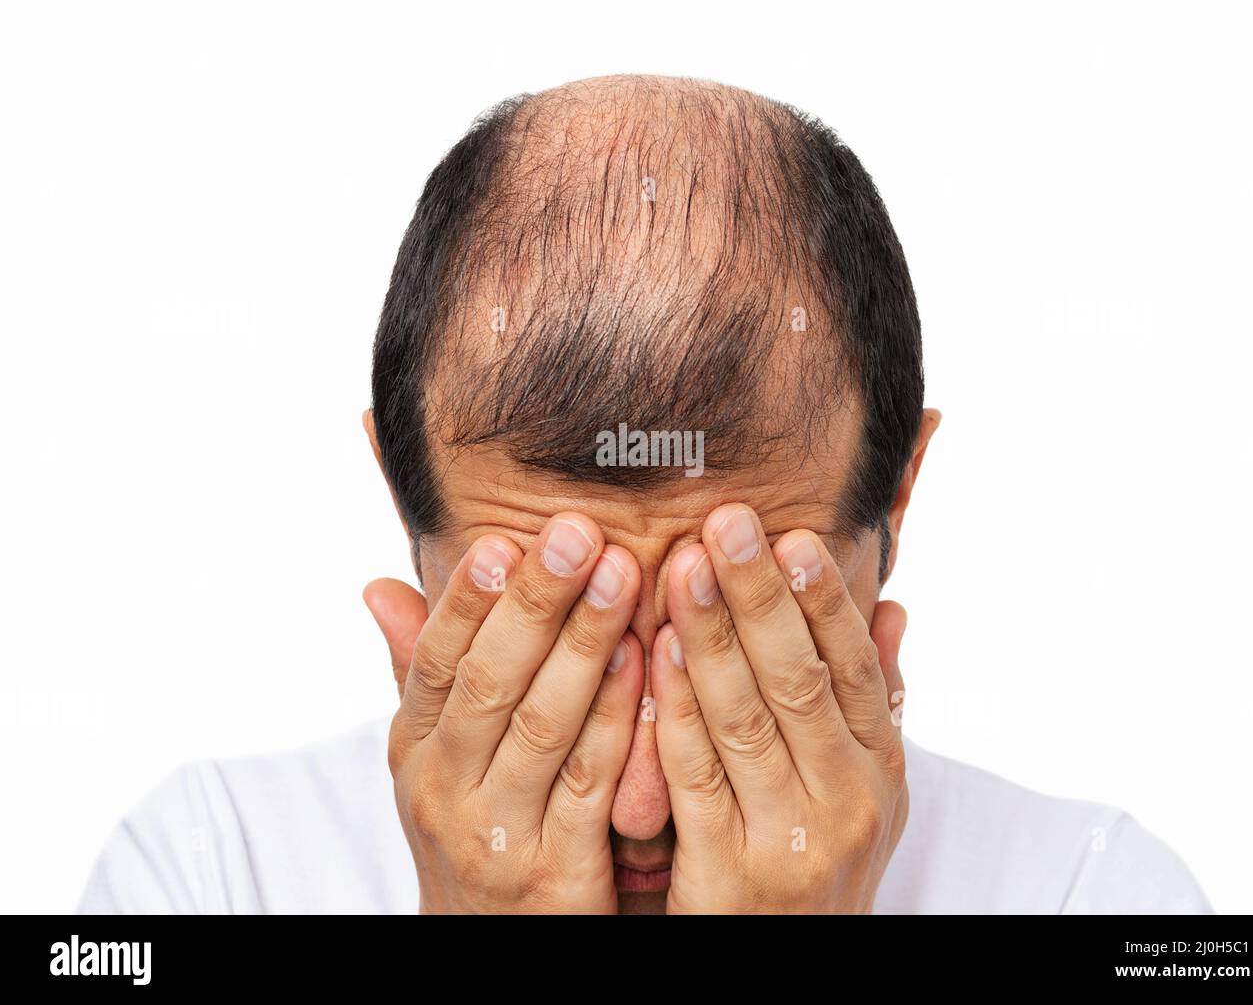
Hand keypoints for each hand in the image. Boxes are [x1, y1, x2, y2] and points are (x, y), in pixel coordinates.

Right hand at [364, 513, 643, 912]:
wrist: (490, 950)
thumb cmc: (477, 826)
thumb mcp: (437, 758)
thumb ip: (422, 671)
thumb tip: (379, 585)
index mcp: (414, 750)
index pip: (434, 660)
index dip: (468, 597)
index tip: (504, 537)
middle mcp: (441, 790)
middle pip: (489, 682)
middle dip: (535, 603)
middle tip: (577, 533)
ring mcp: (495, 834)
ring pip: (541, 725)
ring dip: (583, 644)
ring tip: (620, 575)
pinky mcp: (553, 874)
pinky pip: (591, 783)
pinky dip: (616, 717)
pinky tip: (643, 659)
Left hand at [651, 503, 907, 912]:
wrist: (786, 970)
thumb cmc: (813, 860)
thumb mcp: (864, 791)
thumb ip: (872, 703)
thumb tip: (894, 610)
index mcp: (882, 772)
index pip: (855, 670)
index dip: (823, 600)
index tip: (791, 536)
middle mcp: (850, 803)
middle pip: (800, 681)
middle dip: (760, 596)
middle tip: (726, 522)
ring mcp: (792, 842)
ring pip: (746, 719)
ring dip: (712, 634)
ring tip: (684, 565)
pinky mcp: (730, 878)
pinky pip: (697, 779)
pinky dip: (676, 710)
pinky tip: (656, 651)